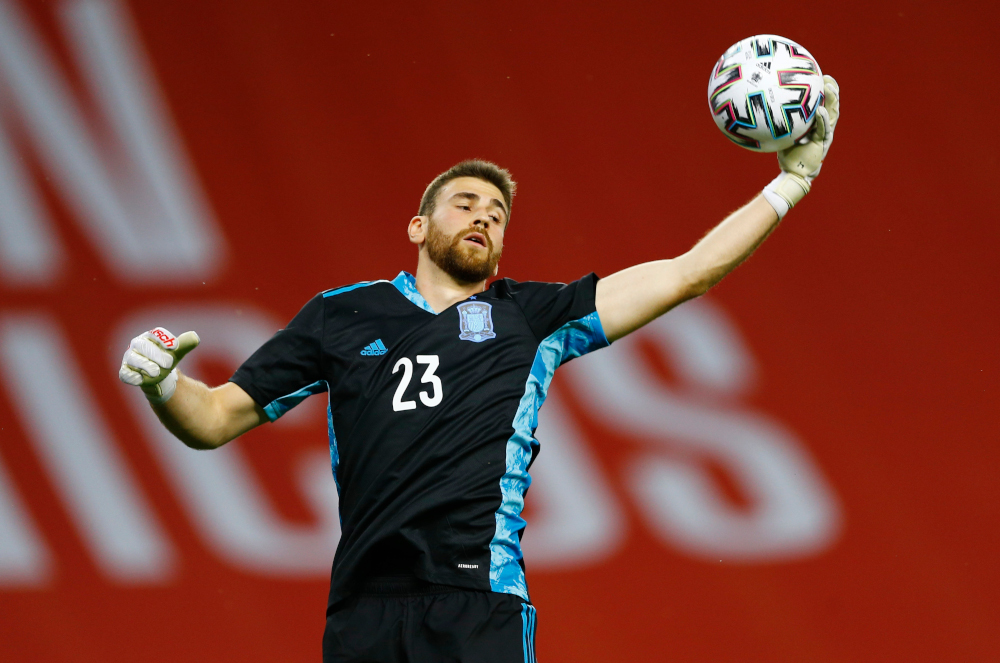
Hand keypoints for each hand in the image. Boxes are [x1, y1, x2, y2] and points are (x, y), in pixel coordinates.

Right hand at [119, 327, 199, 403]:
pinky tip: (140, 380)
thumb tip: (195, 337)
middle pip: (143, 346)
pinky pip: (125, 373)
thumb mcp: (176, 352)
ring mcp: (130, 358)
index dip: (165, 340)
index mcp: (150, 337)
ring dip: (145, 365)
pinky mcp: (125, 371)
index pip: (156, 334)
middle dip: (156, 354)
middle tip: (169, 364)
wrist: (158, 375)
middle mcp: (137, 345)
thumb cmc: (166, 359)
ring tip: (157, 372)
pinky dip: (132, 376)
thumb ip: (185, 344)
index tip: (174, 348)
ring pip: (133, 359)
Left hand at [763, 75, 840, 216]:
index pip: (823, 103)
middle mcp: (823, 128)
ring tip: (830, 88)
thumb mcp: (784, 133)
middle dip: (833, 91)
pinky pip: (823, 129)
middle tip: (828, 78)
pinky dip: (822, 119)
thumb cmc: (787, 153)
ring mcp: (824, 135)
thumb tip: (763, 107)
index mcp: (816, 123)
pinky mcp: (822, 144)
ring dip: (832, 101)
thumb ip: (780, 120)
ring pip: (832, 115)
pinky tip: (820, 110)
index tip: (821, 75)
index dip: (825, 90)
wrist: (793, 172)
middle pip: (832, 106)